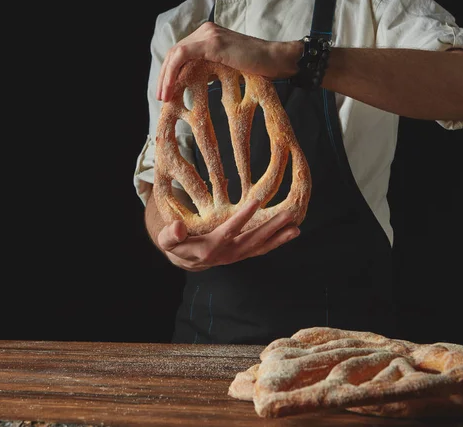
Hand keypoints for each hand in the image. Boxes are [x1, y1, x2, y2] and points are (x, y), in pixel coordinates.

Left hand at [157, 21, 300, 101]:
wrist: (276, 60)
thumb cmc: (258, 67)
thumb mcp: (227, 68)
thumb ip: (209, 70)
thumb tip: (190, 83)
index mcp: (208, 35)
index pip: (181, 53)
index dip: (170, 73)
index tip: (168, 92)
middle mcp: (205, 30)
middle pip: (174, 53)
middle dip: (164, 76)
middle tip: (162, 97)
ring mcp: (208, 34)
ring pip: (175, 54)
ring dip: (166, 76)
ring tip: (165, 97)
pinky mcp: (211, 42)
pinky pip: (182, 56)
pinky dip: (173, 72)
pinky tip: (171, 87)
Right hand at [157, 200, 300, 271]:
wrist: (185, 259)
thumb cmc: (176, 244)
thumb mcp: (167, 240)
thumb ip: (170, 234)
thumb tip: (178, 228)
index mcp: (210, 248)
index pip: (229, 231)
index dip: (242, 217)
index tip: (255, 202)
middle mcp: (227, 254)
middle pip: (252, 240)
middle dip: (271, 228)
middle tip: (288, 215)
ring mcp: (238, 255)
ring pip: (261, 247)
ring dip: (279, 238)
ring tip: (296, 228)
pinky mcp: (243, 254)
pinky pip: (262, 249)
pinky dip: (277, 242)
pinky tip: (291, 233)